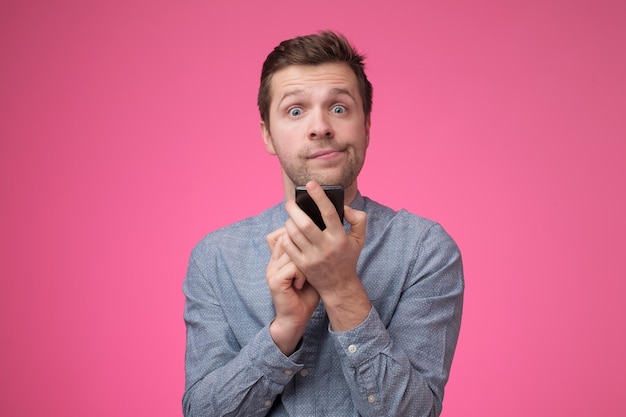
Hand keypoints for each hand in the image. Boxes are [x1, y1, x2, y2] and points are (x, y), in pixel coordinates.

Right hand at [266, 228, 319, 353]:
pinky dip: (301, 274)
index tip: (312, 245)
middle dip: (303, 245)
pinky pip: (292, 266)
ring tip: (306, 277)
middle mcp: (272, 262)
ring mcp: (272, 271)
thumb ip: (309, 255)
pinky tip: (301, 284)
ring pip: (291, 251)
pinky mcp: (275, 281)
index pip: (281, 234)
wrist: (295, 320)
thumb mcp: (309, 272)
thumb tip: (323, 236)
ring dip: (304, 262)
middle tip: (312, 261)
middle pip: (286, 238)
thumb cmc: (306, 296)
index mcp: (278, 259)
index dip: (297, 235)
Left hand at [281, 181, 370, 330]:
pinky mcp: (302, 265)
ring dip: (289, 222)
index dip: (319, 196)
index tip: (311, 184)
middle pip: (305, 224)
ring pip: (294, 233)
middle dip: (294, 209)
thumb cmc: (348, 257)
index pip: (329, 213)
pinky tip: (288, 232)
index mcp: (340, 238)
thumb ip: (358, 219)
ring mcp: (312, 257)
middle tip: (290, 202)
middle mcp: (325, 247)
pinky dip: (286, 235)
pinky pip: (288, 246)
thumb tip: (344, 207)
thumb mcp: (359, 238)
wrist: (339, 286)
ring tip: (290, 217)